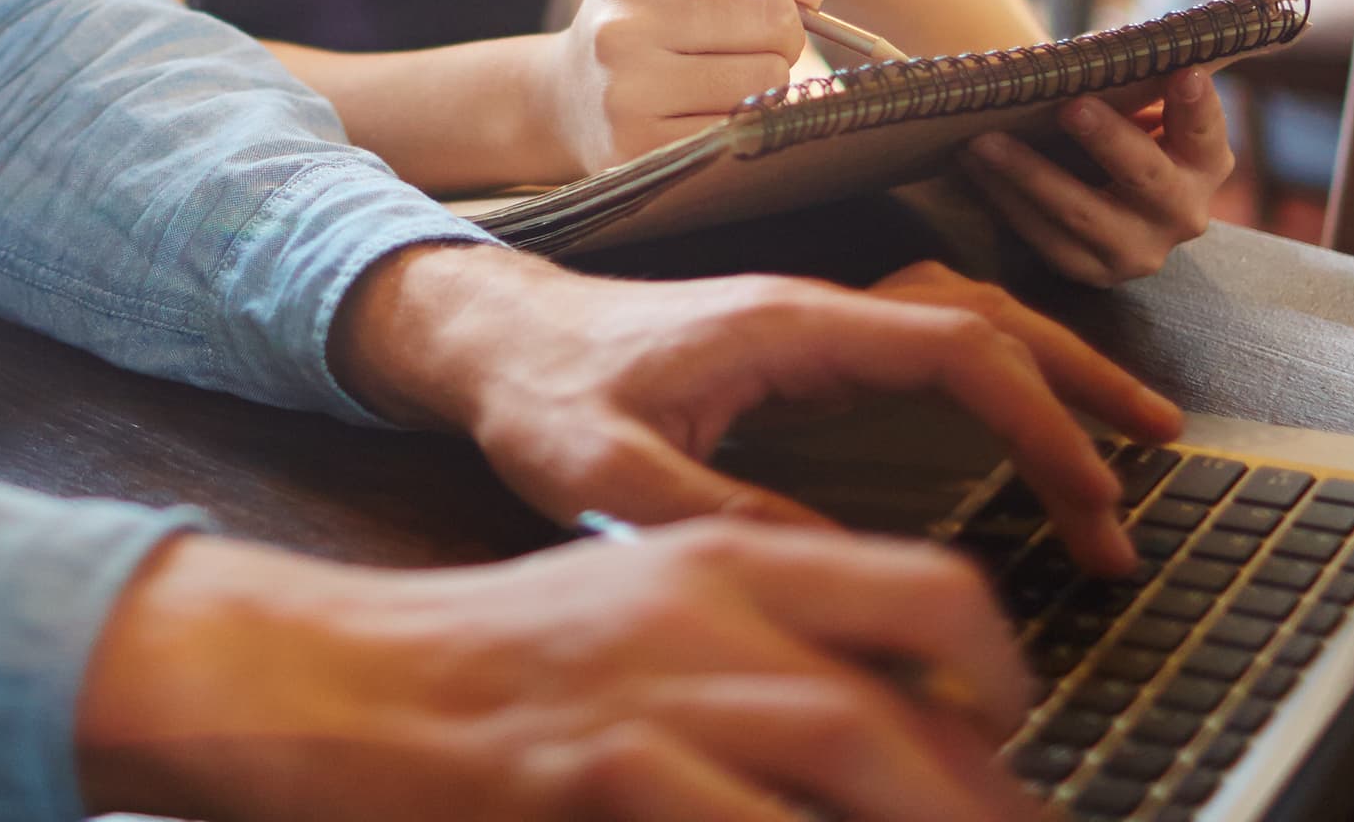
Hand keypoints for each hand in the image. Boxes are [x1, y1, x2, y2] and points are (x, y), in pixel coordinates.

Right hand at [76, 521, 1037, 821]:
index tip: (1012, 733)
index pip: (929, 589)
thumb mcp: (645, 609)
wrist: (341, 681)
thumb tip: (893, 721)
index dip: (1003, 674)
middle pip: (910, 714)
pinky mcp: (603, 783)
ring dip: (927, 820)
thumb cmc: (498, 662)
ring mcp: (656, 708)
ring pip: (860, 765)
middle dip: (984, 797)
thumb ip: (764, 646)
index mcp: (726, 557)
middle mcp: (708, 619)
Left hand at [332, 244, 1178, 577]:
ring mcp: (815, 322)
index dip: (1044, 425)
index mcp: (790, 326)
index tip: (1096, 506)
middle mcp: (818, 309)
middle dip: (1082, 385)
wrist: (487, 335)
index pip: (960, 351)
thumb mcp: (608, 474)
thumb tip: (839, 565)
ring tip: (1127, 437)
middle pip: (990, 318)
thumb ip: (715, 510)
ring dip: (1053, 368)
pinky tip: (1028, 418)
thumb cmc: (539, 396)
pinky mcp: (803, 346)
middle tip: (1157, 462)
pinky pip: (932, 339)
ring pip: (968, 317)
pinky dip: (1000, 370)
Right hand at [535, 0, 823, 174]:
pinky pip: (744, 130)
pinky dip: (748, 123)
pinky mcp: (641, 149)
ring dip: (770, 82)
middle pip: (768, 16)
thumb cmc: (648, 28)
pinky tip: (716, 115)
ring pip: (766, 79)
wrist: (568, 102)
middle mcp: (619, 27)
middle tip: (760, 43)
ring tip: (734, 79)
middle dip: (785, 31)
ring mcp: (626, 92)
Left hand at [959, 71, 1233, 285]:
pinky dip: (1006, 198)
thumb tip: (1093, 52)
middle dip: (1108, 139)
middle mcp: (1184, 213)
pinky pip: (1044, 237)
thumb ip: (1135, 85)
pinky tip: (975, 166)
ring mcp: (1139, 251)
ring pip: (1081, 212)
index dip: (1199, 106)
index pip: (1205, 132)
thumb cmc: (1120, 131)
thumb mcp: (1141, 109)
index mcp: (1205, 163)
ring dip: (1028, 173)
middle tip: (1071, 106)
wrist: (1104, 198)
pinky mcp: (1093, 272)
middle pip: (1146, 176)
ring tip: (984, 139)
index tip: (1184, 72)